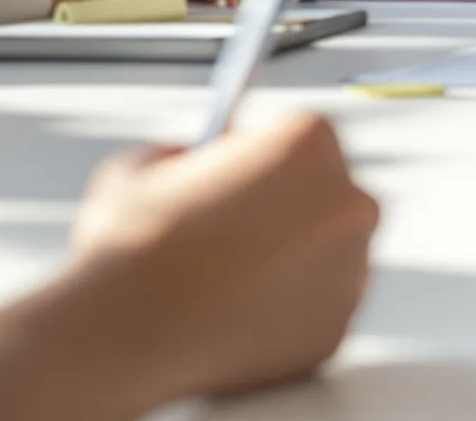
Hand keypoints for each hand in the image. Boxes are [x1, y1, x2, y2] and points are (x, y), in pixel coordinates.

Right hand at [67, 115, 378, 399]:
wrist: (124, 337)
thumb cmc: (130, 246)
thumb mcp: (141, 166)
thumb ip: (182, 154)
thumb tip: (196, 159)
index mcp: (309, 143)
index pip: (305, 138)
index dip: (266, 157)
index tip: (241, 178)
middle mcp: (347, 202)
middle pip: (329, 195)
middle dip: (289, 210)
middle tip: (236, 233)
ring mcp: (351, 272)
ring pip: (328, 259)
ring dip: (291, 265)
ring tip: (226, 282)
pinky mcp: (336, 332)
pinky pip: (316, 315)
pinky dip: (285, 317)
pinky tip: (235, 319)